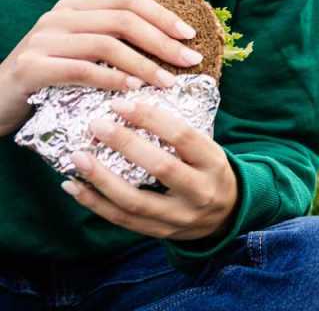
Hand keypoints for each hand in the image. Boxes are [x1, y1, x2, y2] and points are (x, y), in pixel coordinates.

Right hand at [0, 0, 203, 135]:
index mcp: (75, 7)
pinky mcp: (31, 67)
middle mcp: (59, 17)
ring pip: (106, 44)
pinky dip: (112, 79)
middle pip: (122, 20)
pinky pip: (81, 69)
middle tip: (190, 60)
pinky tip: (134, 90)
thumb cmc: (49, 80)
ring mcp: (42, 40)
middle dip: (162, 40)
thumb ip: (115, 43)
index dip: (162, 15)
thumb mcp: (83, 53)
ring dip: (144, 64)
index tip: (190, 35)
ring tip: (168, 82)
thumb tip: (171, 46)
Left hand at [61, 98, 237, 240]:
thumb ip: (179, 134)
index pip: (183, 136)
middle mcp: (200, 191)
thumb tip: (134, 103)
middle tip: (96, 125)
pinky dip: (95, 203)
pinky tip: (74, 186)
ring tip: (78, 158)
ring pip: (136, 200)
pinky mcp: (160, 232)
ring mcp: (180, 216)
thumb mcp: (208, 150)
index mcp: (213, 162)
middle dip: (125, 144)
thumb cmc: (209, 171)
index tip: (120, 104)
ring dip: (102, 179)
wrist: (228, 214)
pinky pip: (123, 219)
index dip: (151, 118)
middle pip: (161, 167)